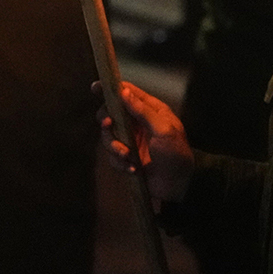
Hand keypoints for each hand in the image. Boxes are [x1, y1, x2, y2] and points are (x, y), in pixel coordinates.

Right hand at [97, 80, 194, 203]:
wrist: (176, 186)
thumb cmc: (176, 154)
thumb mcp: (164, 130)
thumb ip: (143, 111)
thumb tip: (124, 92)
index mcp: (150, 110)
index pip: (128, 93)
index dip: (111, 88)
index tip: (96, 87)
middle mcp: (138, 123)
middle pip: (111, 113)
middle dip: (106, 120)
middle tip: (108, 124)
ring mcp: (131, 140)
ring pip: (108, 136)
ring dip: (115, 147)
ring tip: (128, 156)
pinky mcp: (126, 157)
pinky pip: (112, 156)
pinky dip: (121, 163)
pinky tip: (134, 168)